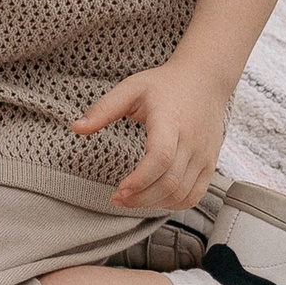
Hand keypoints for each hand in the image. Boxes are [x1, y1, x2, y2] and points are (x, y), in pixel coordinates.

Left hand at [74, 60, 232, 213]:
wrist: (205, 80)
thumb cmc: (165, 85)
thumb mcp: (131, 89)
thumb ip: (103, 109)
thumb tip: (76, 128)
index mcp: (170, 120)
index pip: (161, 157)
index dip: (140, 179)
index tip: (119, 190)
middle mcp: (192, 140)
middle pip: (170, 181)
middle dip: (140, 198)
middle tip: (117, 199)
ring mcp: (204, 154)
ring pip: (182, 193)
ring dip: (154, 204)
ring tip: (131, 200)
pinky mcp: (210, 163)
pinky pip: (195, 194)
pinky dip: (174, 204)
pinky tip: (154, 199)